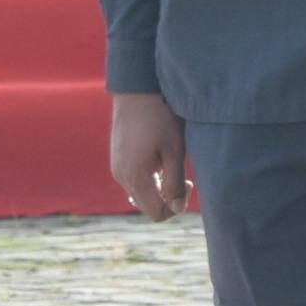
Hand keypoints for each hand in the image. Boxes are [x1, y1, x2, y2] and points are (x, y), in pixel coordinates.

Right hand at [109, 90, 191, 218]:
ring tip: (171, 164)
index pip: (156, 214)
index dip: (176, 207)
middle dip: (168, 198)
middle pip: (147, 206)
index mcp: (136, 177)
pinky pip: (134, 181)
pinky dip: (149, 179)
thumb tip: (177, 209)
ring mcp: (116, 168)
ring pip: (141, 194)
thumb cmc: (160, 118)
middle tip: (184, 175)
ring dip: (159, 188)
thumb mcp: (174, 151)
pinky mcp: (117, 160)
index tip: (188, 182)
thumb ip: (175, 184)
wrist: (136, 92)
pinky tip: (159, 158)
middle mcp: (121, 177)